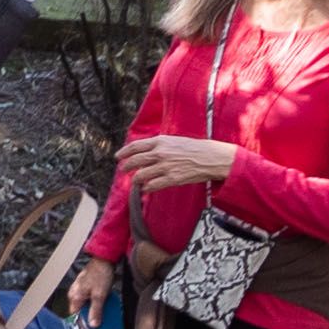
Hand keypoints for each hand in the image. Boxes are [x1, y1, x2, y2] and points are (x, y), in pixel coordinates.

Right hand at [67, 258, 117, 324]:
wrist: (104, 259)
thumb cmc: (101, 275)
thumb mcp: (100, 295)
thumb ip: (96, 311)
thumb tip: (93, 326)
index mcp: (74, 296)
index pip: (75, 316)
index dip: (82, 325)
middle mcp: (74, 294)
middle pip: (79, 311)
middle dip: (88, 319)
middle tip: (99, 326)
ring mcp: (79, 290)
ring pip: (84, 306)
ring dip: (93, 312)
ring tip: (102, 317)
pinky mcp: (85, 287)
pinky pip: (88, 300)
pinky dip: (94, 305)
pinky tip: (102, 307)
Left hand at [114, 135, 240, 191]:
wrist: (210, 157)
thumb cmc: (193, 148)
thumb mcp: (173, 140)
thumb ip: (158, 145)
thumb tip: (144, 151)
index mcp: (160, 141)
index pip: (135, 146)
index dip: (123, 152)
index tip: (118, 156)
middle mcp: (159, 153)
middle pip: (134, 161)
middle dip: (126, 166)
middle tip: (123, 170)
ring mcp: (165, 166)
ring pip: (140, 175)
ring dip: (135, 179)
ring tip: (135, 181)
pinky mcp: (171, 179)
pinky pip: (152, 185)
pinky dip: (146, 188)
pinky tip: (145, 188)